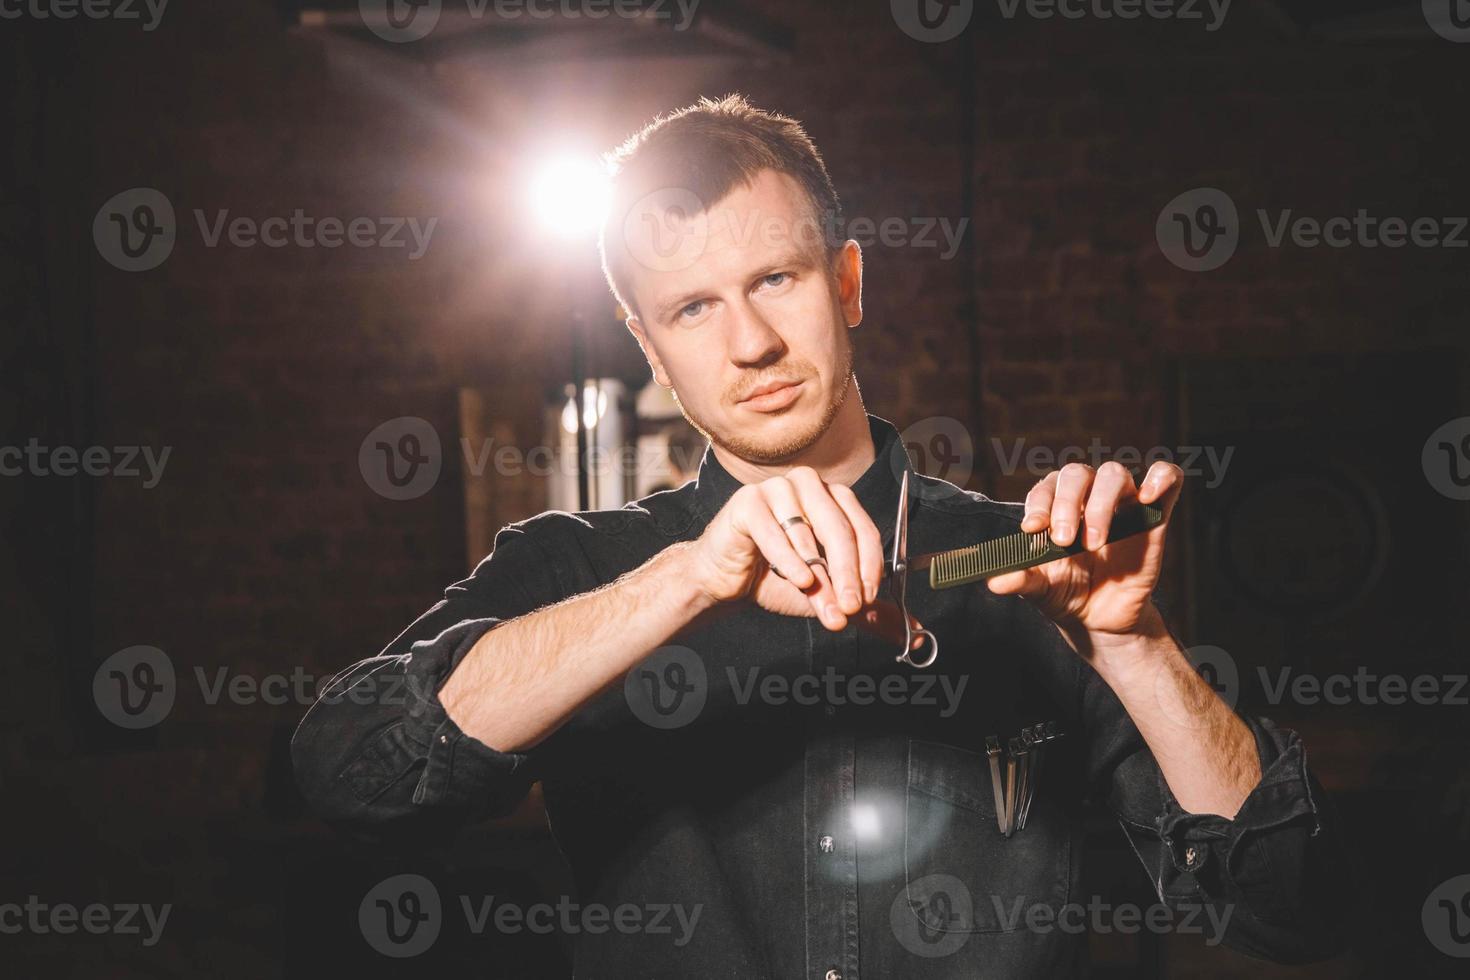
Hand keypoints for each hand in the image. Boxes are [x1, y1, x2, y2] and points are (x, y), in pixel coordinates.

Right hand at [689, 466, 924, 644]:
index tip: (868, 600)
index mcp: (834, 500)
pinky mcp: (748, 501)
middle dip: (848, 574)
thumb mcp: (829, 597)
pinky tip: (797, 579)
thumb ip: (868, 611)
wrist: (725, 581)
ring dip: (817, 572)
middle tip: (850, 608)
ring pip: (808, 532)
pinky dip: (788, 559)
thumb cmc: (775, 580)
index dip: (870, 566)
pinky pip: (774, 530)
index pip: (864, 529)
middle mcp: (810, 487)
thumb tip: (913, 632)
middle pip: (840, 528)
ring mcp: (778, 489)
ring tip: (817, 600)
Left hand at [987, 460, 1182, 644]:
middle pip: (1077, 474)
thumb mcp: (1041, 590)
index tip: (1033, 529)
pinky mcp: (1155, 514)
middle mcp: (1087, 498)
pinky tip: (1147, 496)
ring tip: (1094, 542)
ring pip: (1114, 474)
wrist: (1102, 619)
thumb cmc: (1067, 594)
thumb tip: (994, 582)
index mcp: (1055, 507)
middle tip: (1064, 541)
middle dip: (1068, 503)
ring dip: (1102, 504)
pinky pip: (1166, 478)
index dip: (1039, 503)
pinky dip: (1160, 478)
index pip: (1046, 488)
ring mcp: (1122, 503)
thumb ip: (1021, 581)